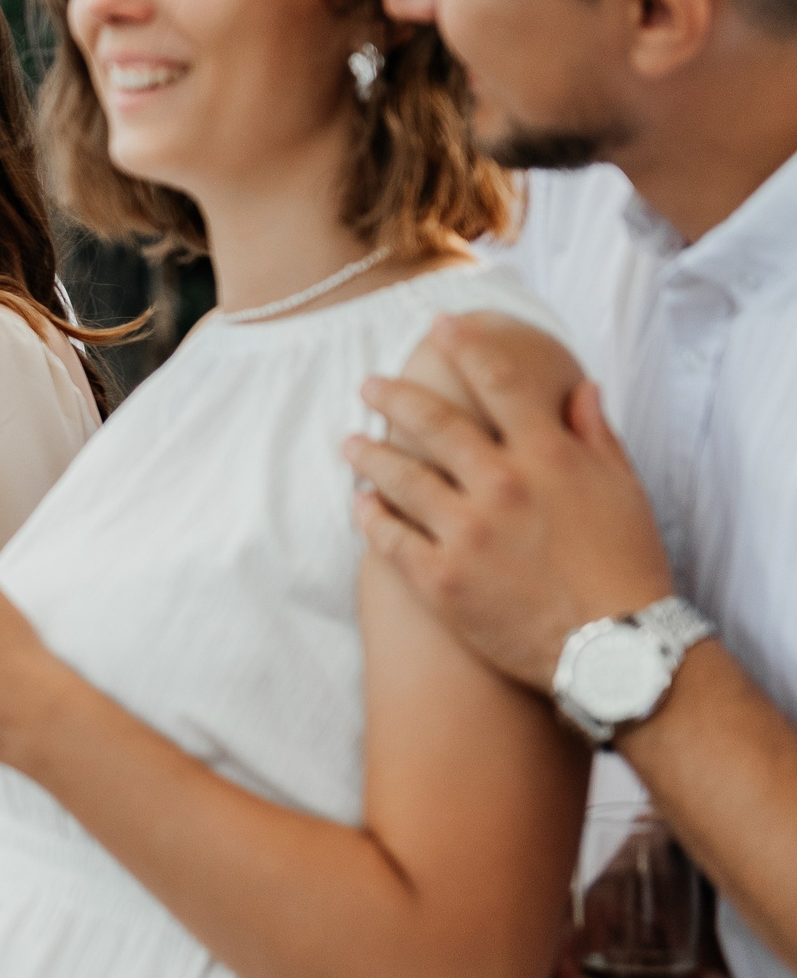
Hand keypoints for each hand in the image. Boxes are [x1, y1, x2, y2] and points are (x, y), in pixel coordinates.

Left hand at [342, 311, 675, 692]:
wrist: (616, 653)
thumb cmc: (627, 567)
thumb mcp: (624, 491)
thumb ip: (595, 434)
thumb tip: (580, 386)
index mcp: (548, 458)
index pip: (498, 383)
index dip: (465, 346)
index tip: (438, 325)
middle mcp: (501, 486)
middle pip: (431, 422)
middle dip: (393, 397)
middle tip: (367, 385)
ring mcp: (466, 533)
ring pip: (398, 477)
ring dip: (368, 455)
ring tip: (349, 443)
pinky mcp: (441, 580)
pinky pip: (389, 537)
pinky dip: (370, 516)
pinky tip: (361, 503)